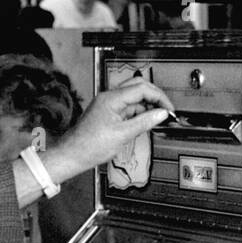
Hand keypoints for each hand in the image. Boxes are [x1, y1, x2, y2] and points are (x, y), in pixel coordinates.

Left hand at [28, 79, 172, 200]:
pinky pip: (127, 108)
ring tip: (156, 120)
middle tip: (165, 110)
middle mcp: (109, 98)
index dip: (159, 97)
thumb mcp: (122, 135)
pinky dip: (137, 114)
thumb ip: (144, 122)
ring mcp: (108, 105)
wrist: (72, 155)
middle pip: (138, 87)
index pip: (142, 88)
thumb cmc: (89, 146)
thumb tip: (161, 114)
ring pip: (133, 98)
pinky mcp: (107, 113)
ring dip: (146, 106)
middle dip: (154, 97)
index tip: (168, 109)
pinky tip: (143, 124)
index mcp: (111, 98)